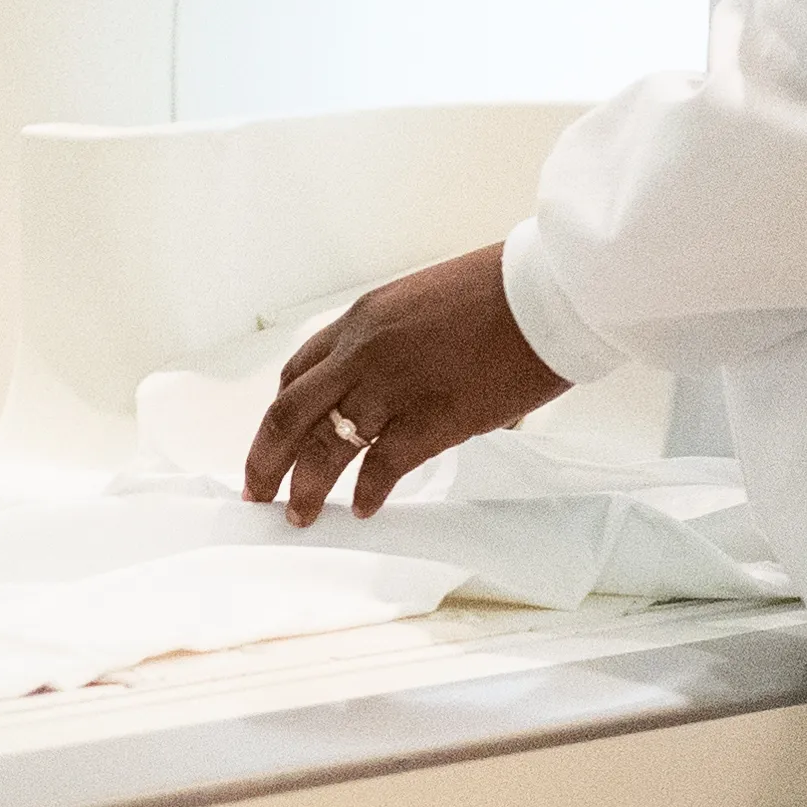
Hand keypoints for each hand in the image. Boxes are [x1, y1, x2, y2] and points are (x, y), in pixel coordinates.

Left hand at [243, 242, 568, 524]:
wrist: (549, 292)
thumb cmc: (502, 291)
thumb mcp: (425, 303)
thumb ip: (395, 341)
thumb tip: (395, 382)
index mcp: (363, 319)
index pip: (298, 372)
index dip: (279, 413)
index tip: (273, 439)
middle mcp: (364, 352)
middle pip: (290, 414)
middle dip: (265, 459)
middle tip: (257, 490)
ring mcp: (393, 388)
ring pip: (324, 448)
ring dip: (307, 488)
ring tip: (301, 515)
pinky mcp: (431, 420)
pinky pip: (381, 468)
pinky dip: (367, 494)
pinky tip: (364, 509)